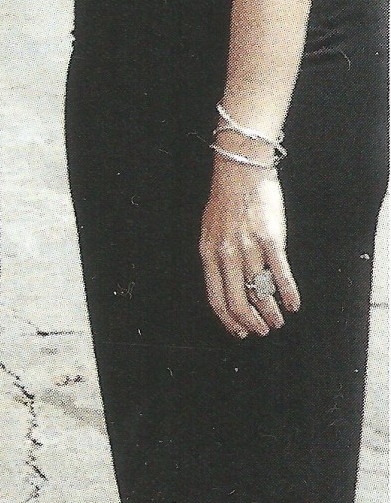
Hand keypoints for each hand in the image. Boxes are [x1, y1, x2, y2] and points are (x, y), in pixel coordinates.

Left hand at [198, 159, 299, 337]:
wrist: (241, 171)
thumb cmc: (225, 200)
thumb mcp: (209, 230)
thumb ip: (215, 257)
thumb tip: (225, 286)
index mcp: (209, 253)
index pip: (216, 297)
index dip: (228, 319)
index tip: (238, 331)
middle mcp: (227, 254)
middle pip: (238, 301)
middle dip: (251, 322)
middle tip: (261, 330)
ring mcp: (249, 247)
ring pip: (260, 292)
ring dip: (271, 312)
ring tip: (277, 321)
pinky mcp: (271, 239)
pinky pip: (280, 274)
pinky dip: (289, 294)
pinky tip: (294, 304)